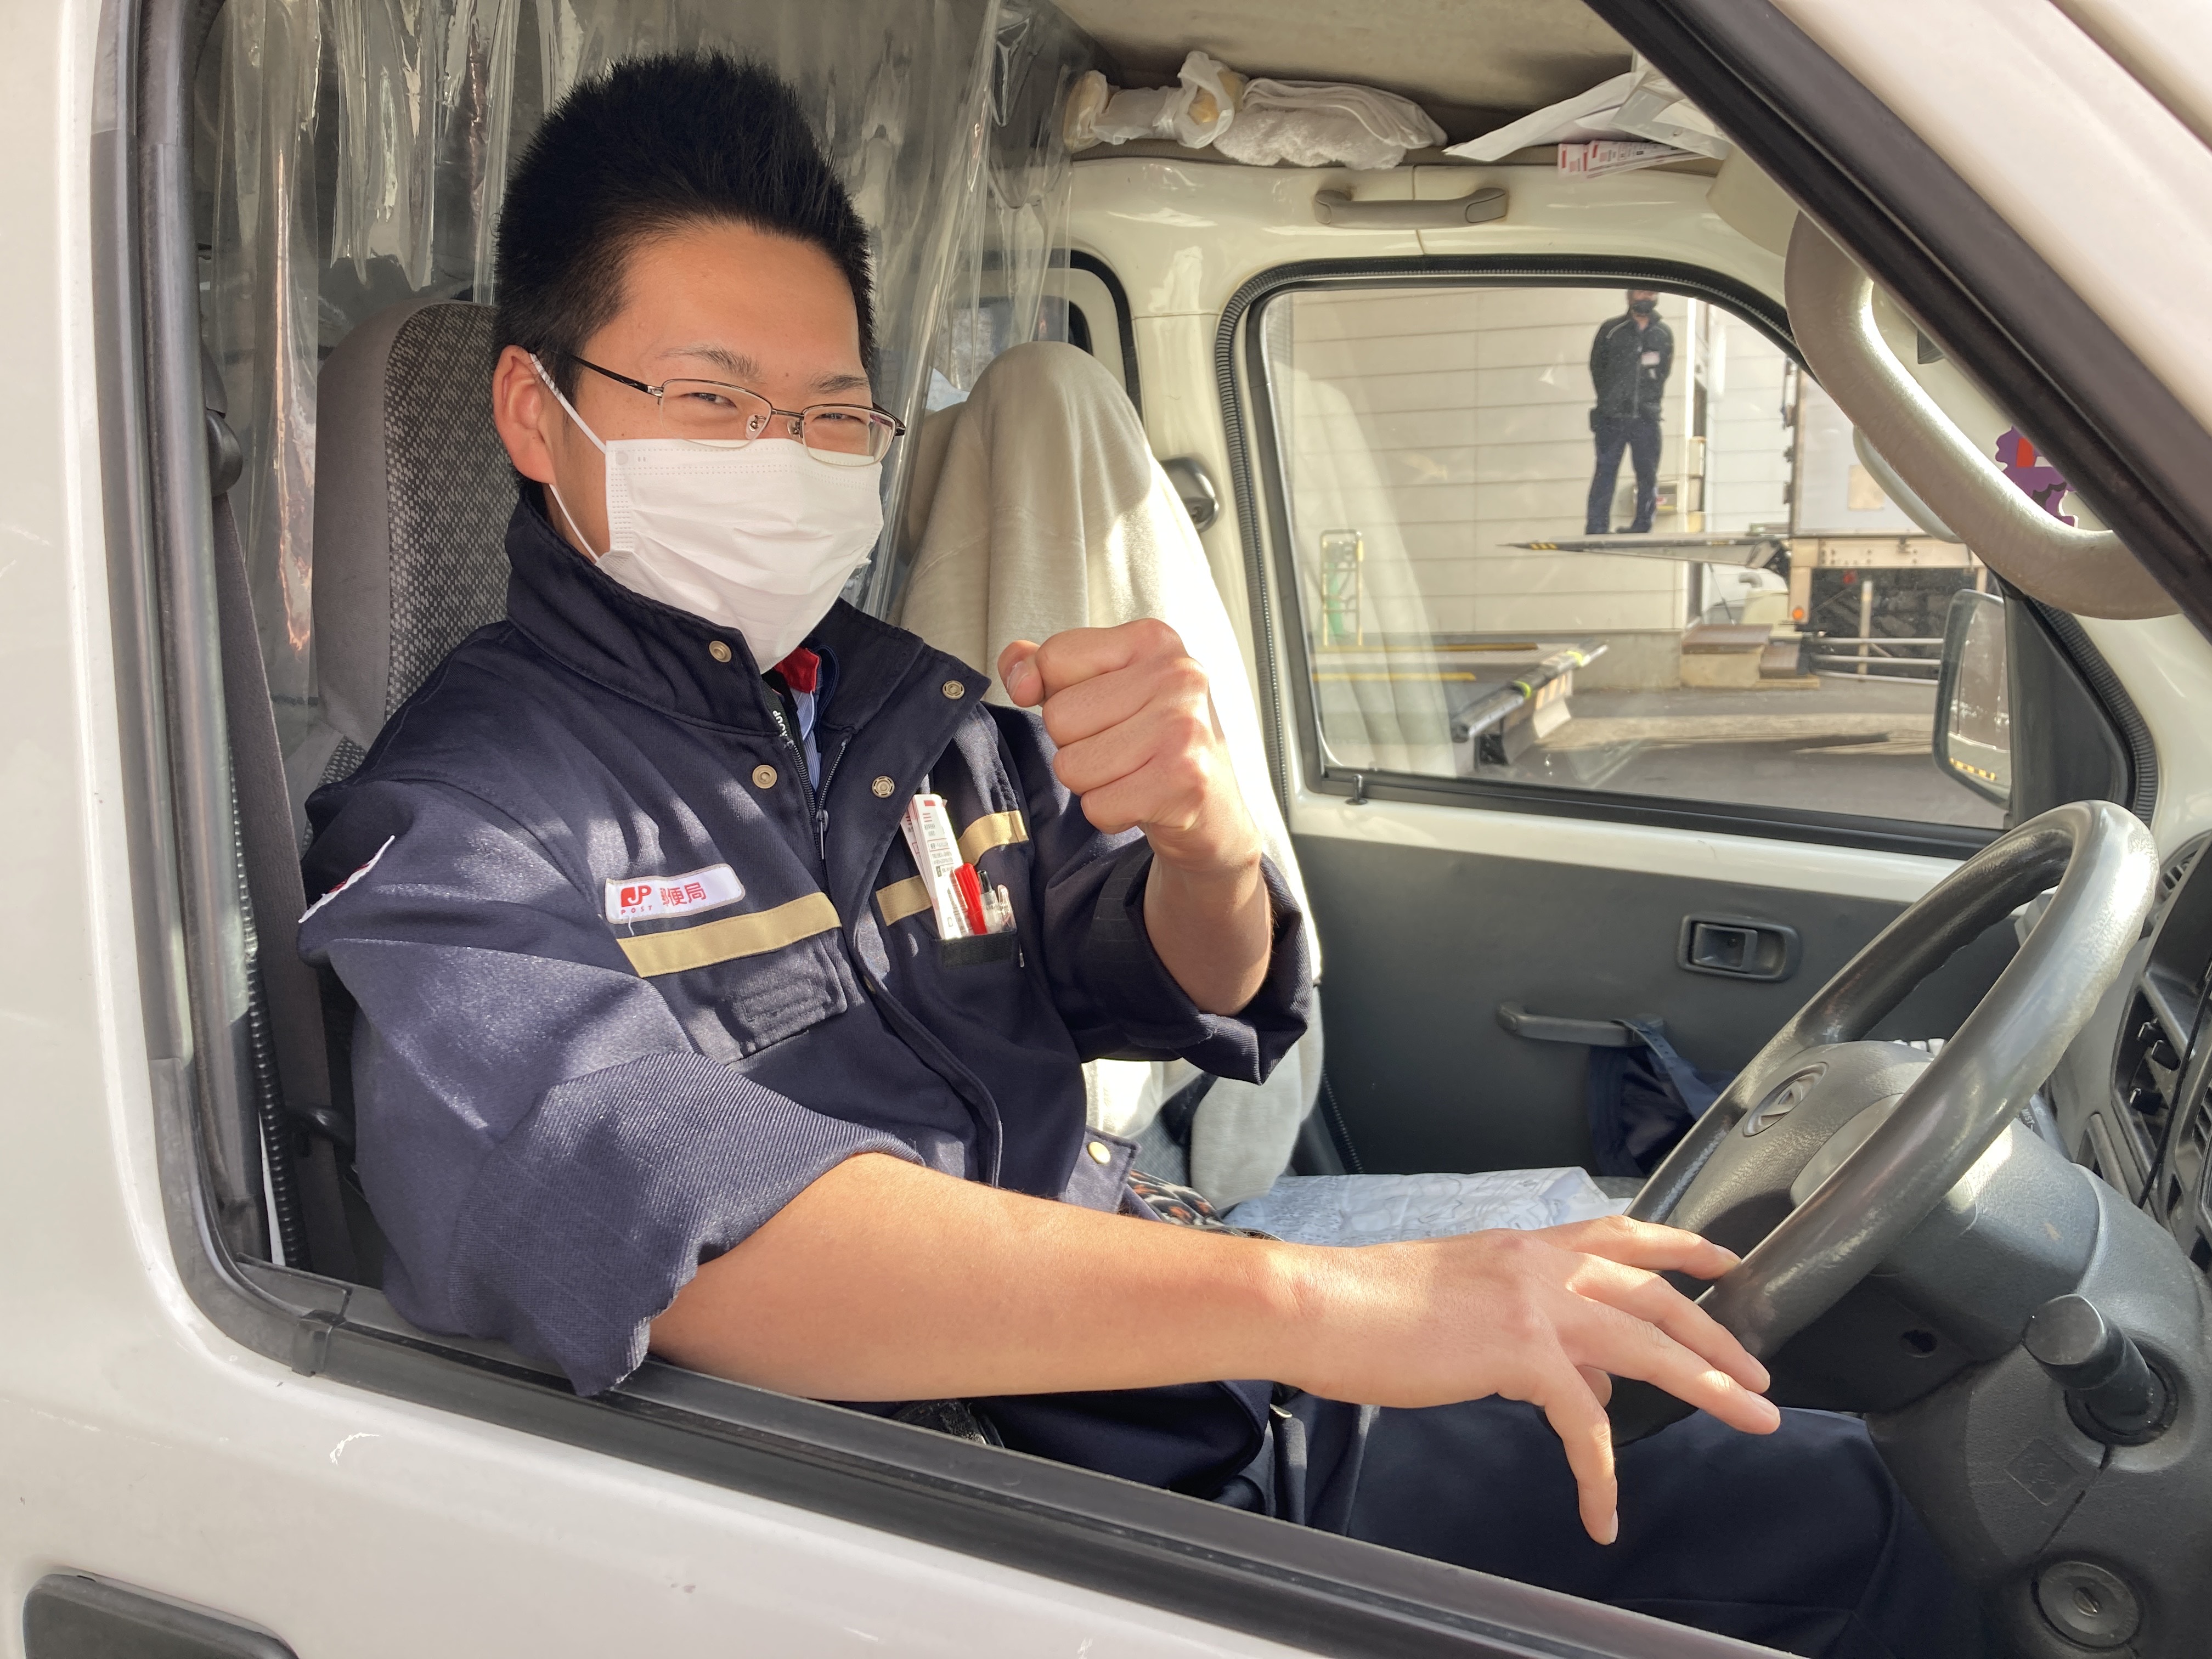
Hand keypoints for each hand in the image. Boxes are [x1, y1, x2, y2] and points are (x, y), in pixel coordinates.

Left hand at [999, 621, 1260, 878]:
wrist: (1212, 809)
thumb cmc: (1152, 742)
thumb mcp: (1102, 688)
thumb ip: (1047, 668)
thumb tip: (1019, 676)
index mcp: (1152, 640)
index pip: (1054, 659)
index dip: (1059, 695)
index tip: (1100, 711)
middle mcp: (1177, 675)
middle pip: (1058, 717)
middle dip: (1078, 745)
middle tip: (1124, 750)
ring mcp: (1185, 728)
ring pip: (1072, 766)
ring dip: (1093, 783)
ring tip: (1133, 774)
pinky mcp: (1185, 782)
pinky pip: (1098, 807)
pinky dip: (1111, 814)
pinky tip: (1144, 800)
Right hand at [1274, 1216, 1777, 1545]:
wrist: (1322, 1306)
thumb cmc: (1369, 1306)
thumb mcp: (1461, 1303)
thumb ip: (1525, 1331)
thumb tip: (1579, 1379)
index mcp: (1523, 1248)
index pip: (1618, 1235)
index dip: (1679, 1247)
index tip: (1723, 1260)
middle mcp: (1539, 1264)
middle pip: (1654, 1293)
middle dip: (1716, 1333)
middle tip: (1759, 1371)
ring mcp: (1534, 1303)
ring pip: (1649, 1344)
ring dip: (1709, 1383)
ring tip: (1752, 1416)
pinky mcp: (1521, 1351)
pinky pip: (1585, 1424)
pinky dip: (1602, 1473)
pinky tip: (1602, 1509)